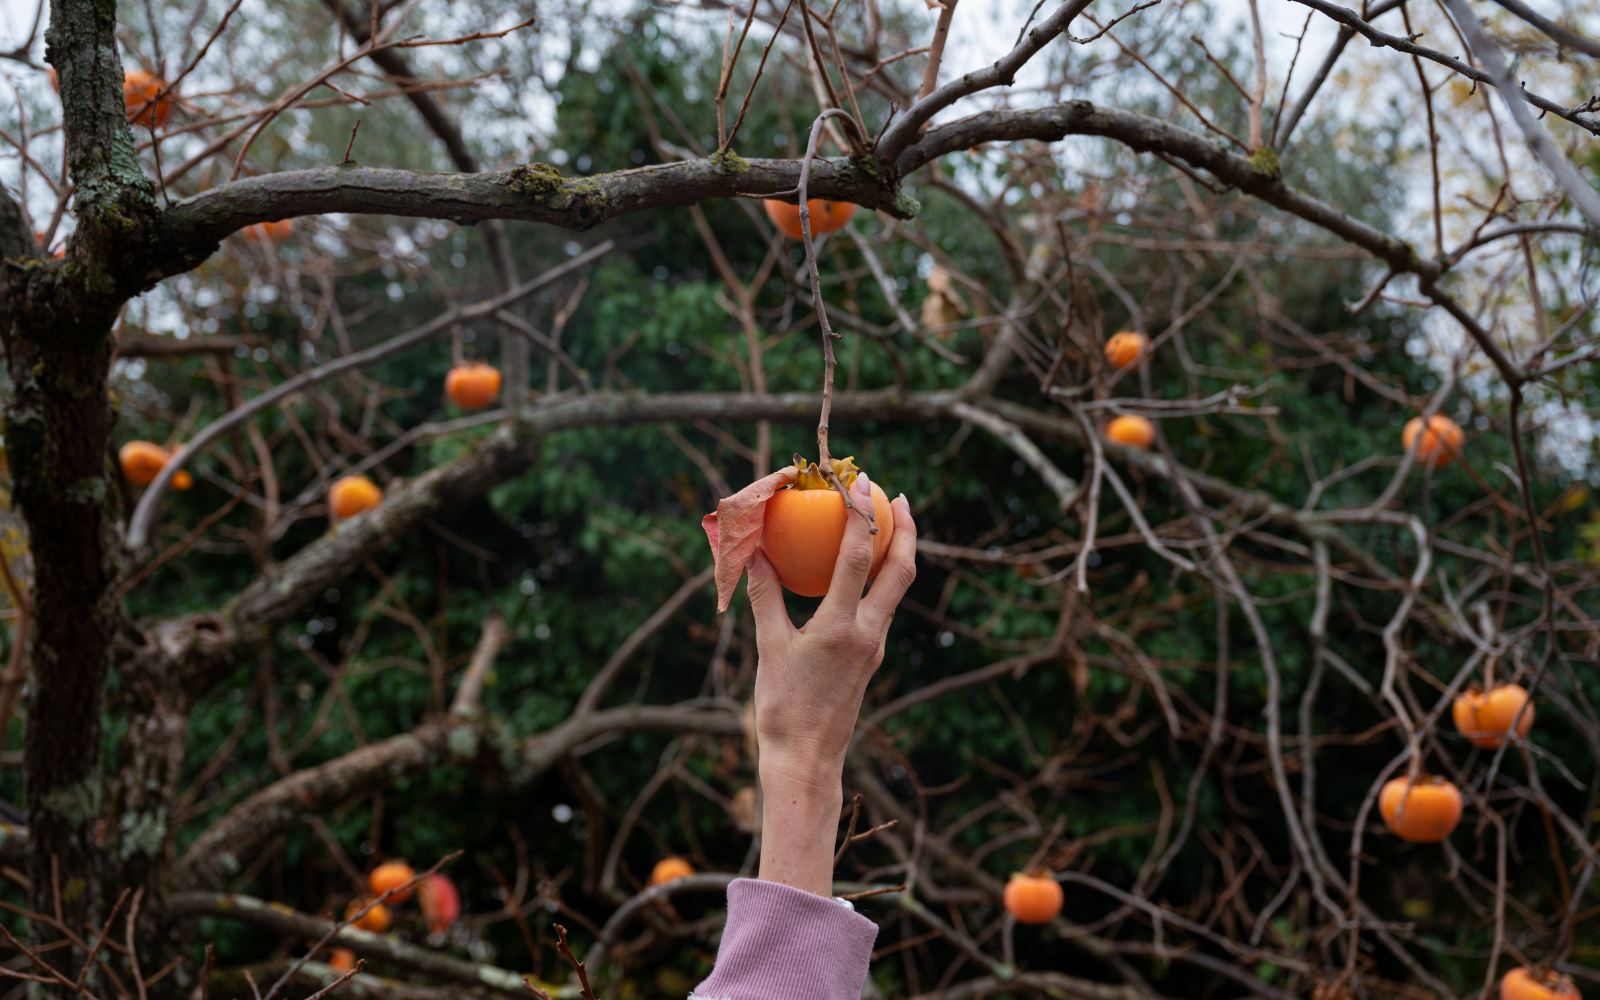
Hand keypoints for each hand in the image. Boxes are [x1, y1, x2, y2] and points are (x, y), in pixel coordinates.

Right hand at [745, 472, 916, 895]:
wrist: (808, 760)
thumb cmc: (783, 709)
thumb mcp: (769, 648)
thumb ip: (765, 597)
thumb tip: (754, 553)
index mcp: (842, 628)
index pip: (857, 558)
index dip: (860, 515)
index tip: (861, 481)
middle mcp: (868, 634)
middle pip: (901, 571)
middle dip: (907, 531)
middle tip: (898, 496)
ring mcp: (875, 646)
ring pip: (897, 590)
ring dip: (898, 553)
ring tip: (889, 523)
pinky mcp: (871, 657)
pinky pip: (882, 607)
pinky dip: (879, 580)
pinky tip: (860, 572)